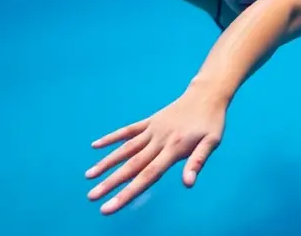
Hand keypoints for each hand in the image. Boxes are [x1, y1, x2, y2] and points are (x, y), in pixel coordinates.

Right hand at [85, 87, 226, 215]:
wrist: (207, 94)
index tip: (110, 206)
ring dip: (107, 162)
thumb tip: (188, 184)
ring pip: (126, 148)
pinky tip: (95, 145)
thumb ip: (198, 161)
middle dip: (111, 182)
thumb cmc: (211, 122)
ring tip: (88, 176)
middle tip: (91, 197)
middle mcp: (159, 140)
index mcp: (174, 148)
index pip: (148, 175)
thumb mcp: (212, 142)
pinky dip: (112, 137)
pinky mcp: (150, 121)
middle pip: (132, 165)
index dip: (128, 192)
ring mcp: (152, 129)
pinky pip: (128, 130)